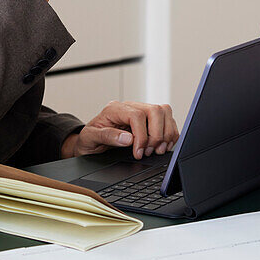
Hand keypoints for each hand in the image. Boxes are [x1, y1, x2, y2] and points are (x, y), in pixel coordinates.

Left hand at [62, 100, 179, 160]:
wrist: (89, 142)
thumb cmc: (89, 139)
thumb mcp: (91, 139)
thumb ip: (108, 137)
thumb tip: (129, 139)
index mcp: (114, 109)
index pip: (137, 115)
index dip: (142, 136)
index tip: (139, 152)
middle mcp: (130, 107)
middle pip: (155, 110)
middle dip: (156, 135)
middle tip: (149, 152)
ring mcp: (141, 111)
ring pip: (164, 112)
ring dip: (165, 133)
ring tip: (157, 150)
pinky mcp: (149, 119)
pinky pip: (167, 120)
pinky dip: (169, 133)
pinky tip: (162, 145)